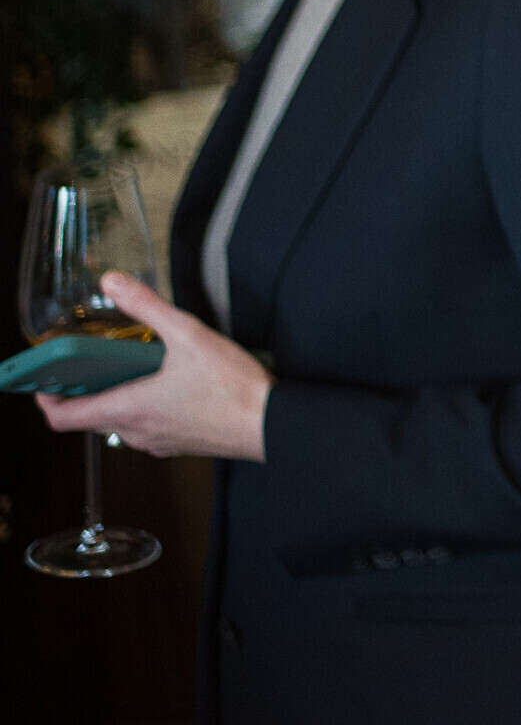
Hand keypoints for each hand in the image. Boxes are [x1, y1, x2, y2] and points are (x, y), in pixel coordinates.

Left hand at [36, 273, 270, 460]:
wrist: (269, 423)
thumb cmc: (233, 389)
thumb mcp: (188, 335)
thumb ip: (147, 307)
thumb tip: (115, 283)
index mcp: (127, 408)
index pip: (63, 417)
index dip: (46, 399)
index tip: (43, 382)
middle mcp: (135, 431)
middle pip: (90, 417)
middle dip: (86, 391)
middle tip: (92, 365)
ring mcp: (156, 442)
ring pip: (118, 423)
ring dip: (116, 399)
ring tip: (134, 371)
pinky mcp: (177, 444)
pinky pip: (145, 428)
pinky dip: (142, 408)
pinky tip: (168, 386)